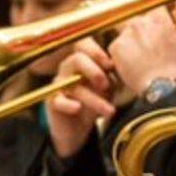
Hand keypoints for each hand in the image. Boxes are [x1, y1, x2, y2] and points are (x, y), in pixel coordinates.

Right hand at [45, 38, 115, 157]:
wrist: (76, 130)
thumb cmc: (93, 103)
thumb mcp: (106, 90)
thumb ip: (111, 77)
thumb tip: (123, 69)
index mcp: (82, 61)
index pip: (84, 46)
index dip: (96, 52)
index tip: (111, 65)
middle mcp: (68, 68)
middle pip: (77, 59)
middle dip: (94, 71)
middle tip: (107, 86)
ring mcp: (59, 84)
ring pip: (74, 85)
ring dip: (93, 99)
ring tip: (109, 111)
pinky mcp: (52, 101)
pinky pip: (59, 100)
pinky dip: (68, 104)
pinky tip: (77, 108)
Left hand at [108, 0, 175, 94]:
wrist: (161, 89)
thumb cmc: (175, 69)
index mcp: (160, 19)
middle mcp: (141, 22)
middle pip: (131, 12)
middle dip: (133, 22)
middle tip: (139, 37)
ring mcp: (127, 34)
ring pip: (123, 31)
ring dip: (129, 42)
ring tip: (139, 59)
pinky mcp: (115, 47)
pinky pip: (115, 46)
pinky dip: (121, 55)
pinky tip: (132, 65)